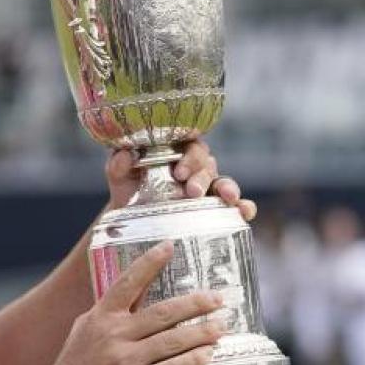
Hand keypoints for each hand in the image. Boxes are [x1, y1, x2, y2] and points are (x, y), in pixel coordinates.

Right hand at [40, 242, 225, 364]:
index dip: (150, 262)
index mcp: (101, 316)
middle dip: (195, 303)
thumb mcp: (86, 330)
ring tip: (220, 327)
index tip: (170, 246)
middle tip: (217, 299)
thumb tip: (140, 296)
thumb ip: (110, 313)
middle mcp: (114, 334)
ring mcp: (124, 360)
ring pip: (173, 340)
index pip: (129, 281)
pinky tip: (207, 355)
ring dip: (201, 332)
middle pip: (163, 312)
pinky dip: (192, 360)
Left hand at [104, 138, 256, 221]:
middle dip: (201, 177)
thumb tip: (123, 154)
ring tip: (227, 198)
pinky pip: (236, 204)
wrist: (133, 220)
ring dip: (228, 188)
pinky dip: (244, 206)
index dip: (188, 156)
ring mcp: (208, 186)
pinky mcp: (216, 207)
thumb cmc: (129, 190)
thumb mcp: (120, 176)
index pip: (190, 144)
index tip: (178, 172)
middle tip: (191, 191)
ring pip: (223, 181)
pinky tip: (246, 213)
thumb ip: (118, 164)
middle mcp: (196, 166)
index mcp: (176, 151)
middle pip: (207, 164)